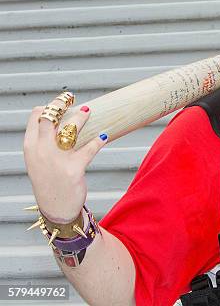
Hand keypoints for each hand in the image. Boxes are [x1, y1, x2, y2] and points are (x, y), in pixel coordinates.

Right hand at [23, 95, 107, 222]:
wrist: (56, 207)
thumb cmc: (50, 180)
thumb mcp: (39, 160)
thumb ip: (45, 141)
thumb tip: (63, 120)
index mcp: (30, 147)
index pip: (35, 117)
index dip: (49, 106)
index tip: (61, 102)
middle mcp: (41, 151)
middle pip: (50, 118)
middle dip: (61, 104)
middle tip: (71, 99)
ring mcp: (56, 160)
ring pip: (70, 129)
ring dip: (81, 117)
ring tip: (89, 110)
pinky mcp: (74, 169)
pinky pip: (89, 149)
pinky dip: (98, 140)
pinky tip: (104, 136)